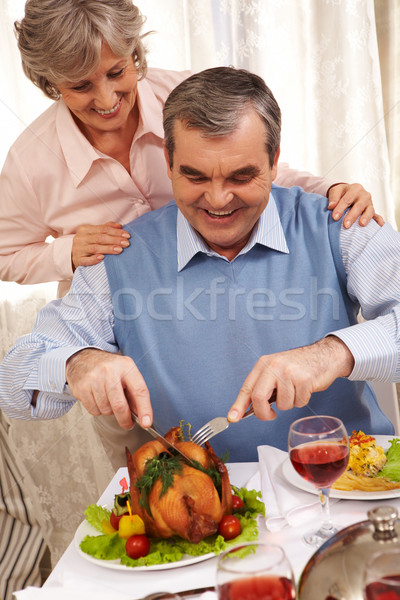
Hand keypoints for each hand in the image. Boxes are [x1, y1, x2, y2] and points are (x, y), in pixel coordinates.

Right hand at [66, 348, 151, 428]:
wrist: (83, 358)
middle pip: (120, 405)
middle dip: (125, 419)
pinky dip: (97, 409)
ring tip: (108, 399)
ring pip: (106, 410)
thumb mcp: (126, 373)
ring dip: (109, 411)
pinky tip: (97, 398)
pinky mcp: (81, 387)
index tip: (146, 423)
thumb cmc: (109, 368)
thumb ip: (135, 392)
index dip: (144, 409)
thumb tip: (142, 415)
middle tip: (127, 424)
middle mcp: (110, 371)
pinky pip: (93, 410)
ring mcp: (94, 379)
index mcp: (126, 366)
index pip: (139, 390)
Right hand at [71, 221, 129, 269]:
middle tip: (126, 243)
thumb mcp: (94, 233)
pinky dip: (94, 259)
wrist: (70, 255)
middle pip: (100, 238)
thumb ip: (106, 228)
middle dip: (114, 240)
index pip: (103, 229)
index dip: (116, 232)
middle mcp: (80, 238)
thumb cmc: (86, 243)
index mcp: (85, 229)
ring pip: (94, 248)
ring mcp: (78, 249)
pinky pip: (86, 260)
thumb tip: (120, 226)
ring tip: (120, 250)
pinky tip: (102, 258)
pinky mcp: (77, 260)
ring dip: (108, 249)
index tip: (127, 235)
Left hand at [227, 336, 353, 421]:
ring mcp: (289, 372)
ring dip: (289, 404)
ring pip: (282, 404)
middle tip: (271, 415)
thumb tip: (248, 409)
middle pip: (259, 398)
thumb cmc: (298, 367)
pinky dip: (302, 400)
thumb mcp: (276, 370)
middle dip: (264, 413)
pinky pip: (298, 402)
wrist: (324, 355)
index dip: (238, 405)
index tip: (232, 418)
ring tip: (295, 390)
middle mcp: (273, 366)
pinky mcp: (304, 379)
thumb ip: (263, 387)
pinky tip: (305, 388)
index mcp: (263, 364)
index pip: (247, 387)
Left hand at [327, 183, 384, 227]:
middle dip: (352, 215)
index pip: (347, 199)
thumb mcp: (336, 191)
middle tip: (345, 225)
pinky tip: (380, 225)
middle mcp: (364, 195)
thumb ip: (333, 198)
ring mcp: (369, 203)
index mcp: (355, 189)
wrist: (348, 193)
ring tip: (361, 224)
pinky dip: (379, 220)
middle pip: (359, 206)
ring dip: (366, 217)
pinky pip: (377, 216)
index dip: (340, 208)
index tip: (334, 217)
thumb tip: (331, 206)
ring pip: (369, 210)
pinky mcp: (372, 211)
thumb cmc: (341, 193)